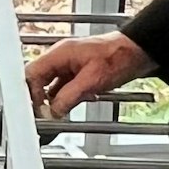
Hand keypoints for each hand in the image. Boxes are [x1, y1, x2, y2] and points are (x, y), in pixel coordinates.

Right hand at [25, 32, 157, 115]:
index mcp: (59, 54)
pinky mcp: (77, 72)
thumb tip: (53, 111)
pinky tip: (74, 104)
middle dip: (41, 98)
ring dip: (55, 100)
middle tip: (45, 115)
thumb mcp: (92, 81)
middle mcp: (60, 57)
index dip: (31, 93)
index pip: (32, 74)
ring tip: (60, 113)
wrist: (137, 53)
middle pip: (39, 79)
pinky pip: (63, 87)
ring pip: (51, 85)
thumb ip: (69, 96)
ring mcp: (68, 64)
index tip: (37, 109)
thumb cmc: (118, 57)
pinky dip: (66, 97)